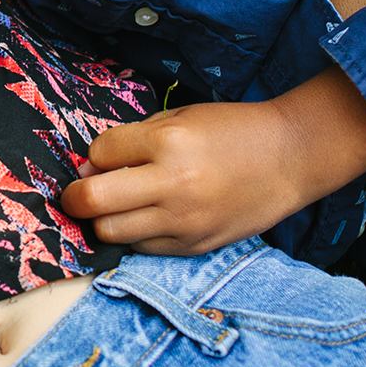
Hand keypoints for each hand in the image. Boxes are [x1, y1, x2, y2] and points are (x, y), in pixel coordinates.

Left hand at [59, 100, 316, 254]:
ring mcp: (185, 221)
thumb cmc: (231, 131)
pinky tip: (146, 219)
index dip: (96, 156)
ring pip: (111, 232)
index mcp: (168, 143)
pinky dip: (134, 235)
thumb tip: (88, 169)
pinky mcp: (195, 246)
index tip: (104, 158)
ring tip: (114, 207)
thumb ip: (131, 141)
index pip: (99, 155)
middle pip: (93, 201)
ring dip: (103, 220)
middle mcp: (173, 185)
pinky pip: (142, 248)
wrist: (290, 158)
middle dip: (75, 197)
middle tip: (76, 194)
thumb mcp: (178, 118)